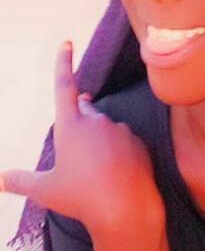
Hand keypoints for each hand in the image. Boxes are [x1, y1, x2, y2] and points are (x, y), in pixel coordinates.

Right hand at [1, 41, 165, 235]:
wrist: (125, 207)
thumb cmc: (80, 197)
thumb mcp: (45, 190)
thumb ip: (22, 181)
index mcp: (71, 125)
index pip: (64, 86)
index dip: (64, 63)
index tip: (67, 43)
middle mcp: (96, 121)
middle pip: (85, 109)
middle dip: (80, 115)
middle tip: (76, 140)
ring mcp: (119, 129)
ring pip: (105, 127)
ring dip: (98, 137)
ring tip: (95, 166)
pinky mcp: (136, 140)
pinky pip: (123, 140)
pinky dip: (117, 149)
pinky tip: (114, 169)